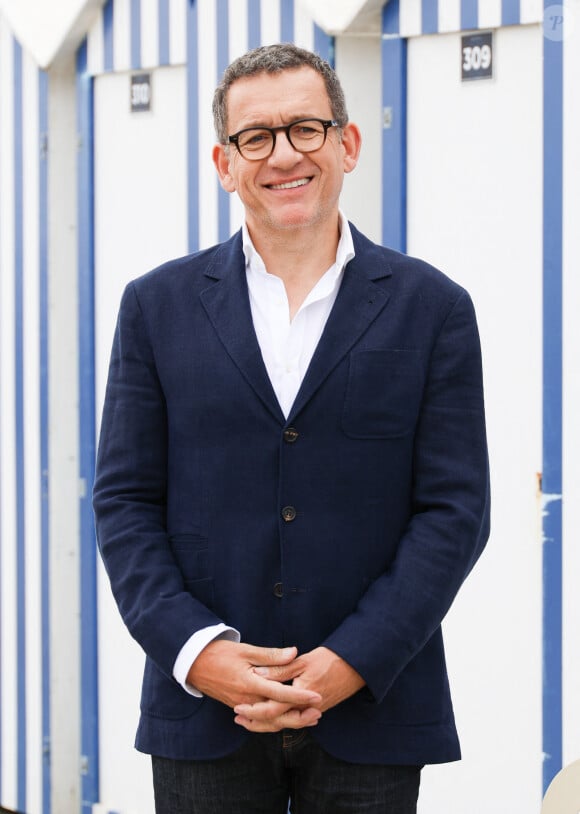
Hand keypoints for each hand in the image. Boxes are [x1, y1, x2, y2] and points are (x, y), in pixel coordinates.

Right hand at [186, 639, 321, 712]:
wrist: (195, 664)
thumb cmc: (221, 653)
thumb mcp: (246, 650)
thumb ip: (271, 655)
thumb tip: (294, 653)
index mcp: (250, 683)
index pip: (280, 693)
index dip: (300, 696)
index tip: (317, 697)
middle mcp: (247, 699)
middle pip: (276, 715)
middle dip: (299, 717)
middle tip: (318, 713)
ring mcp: (242, 705)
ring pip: (268, 721)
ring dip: (289, 720)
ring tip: (307, 717)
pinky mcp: (238, 707)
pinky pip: (259, 719)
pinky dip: (274, 721)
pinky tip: (285, 718)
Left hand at [233, 646, 364, 729]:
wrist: (356, 667)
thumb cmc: (330, 660)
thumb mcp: (302, 661)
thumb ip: (280, 669)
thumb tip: (258, 673)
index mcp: (300, 695)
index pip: (272, 708)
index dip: (253, 709)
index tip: (238, 707)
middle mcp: (305, 708)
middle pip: (276, 721)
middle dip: (256, 722)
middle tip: (238, 718)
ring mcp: (311, 711)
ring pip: (284, 723)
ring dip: (265, 723)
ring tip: (248, 720)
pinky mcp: (315, 710)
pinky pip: (293, 719)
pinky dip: (279, 719)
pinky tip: (270, 715)